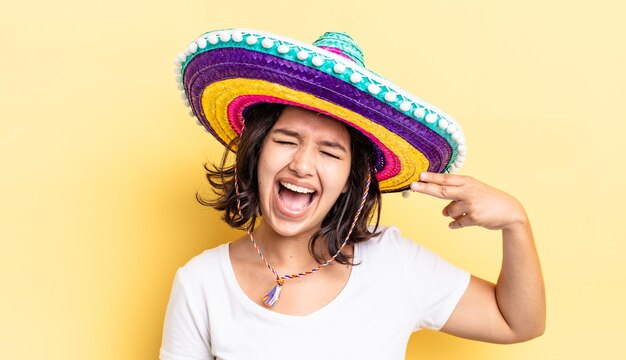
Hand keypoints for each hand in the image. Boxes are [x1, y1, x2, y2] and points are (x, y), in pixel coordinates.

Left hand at [409, 172, 527, 230]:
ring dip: (450, 214)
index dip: (433, 177)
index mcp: (468, 182)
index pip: (446, 179)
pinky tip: (457, 224)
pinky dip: (455, 224)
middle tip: (412, 186)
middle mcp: (468, 191)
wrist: (510, 211)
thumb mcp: (475, 189)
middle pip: (442, 191)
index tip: (420, 175)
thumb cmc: (489, 199)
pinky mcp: (474, 218)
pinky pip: (456, 223)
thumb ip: (457, 195)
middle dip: (426, 188)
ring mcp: (471, 205)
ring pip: (448, 211)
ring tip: (463, 211)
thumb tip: (443, 211)